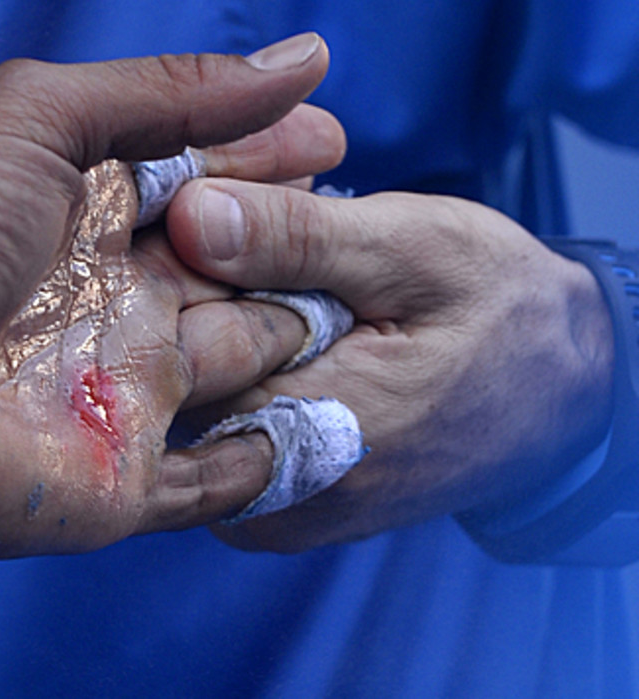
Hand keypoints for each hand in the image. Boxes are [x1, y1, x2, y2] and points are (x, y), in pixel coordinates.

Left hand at [0, 34, 346, 556]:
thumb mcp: (41, 120)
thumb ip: (168, 92)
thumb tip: (306, 59)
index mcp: (110, 217)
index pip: (224, 186)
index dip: (278, 163)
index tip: (334, 141)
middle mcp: (132, 300)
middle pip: (253, 275)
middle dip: (303, 250)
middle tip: (338, 224)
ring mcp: (136, 390)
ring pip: (258, 365)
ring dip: (301, 343)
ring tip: (357, 319)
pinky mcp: (131, 476)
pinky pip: (226, 474)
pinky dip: (271, 453)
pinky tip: (331, 427)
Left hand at [166, 181, 613, 550]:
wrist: (557, 394)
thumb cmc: (497, 311)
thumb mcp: (412, 250)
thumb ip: (297, 239)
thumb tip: (190, 214)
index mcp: (292, 429)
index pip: (165, 344)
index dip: (171, 266)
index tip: (199, 210)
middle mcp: (257, 490)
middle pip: (160, 377)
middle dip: (184, 293)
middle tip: (233, 234)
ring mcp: (252, 509)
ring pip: (175, 398)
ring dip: (203, 325)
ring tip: (266, 278)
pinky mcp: (254, 507)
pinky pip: (202, 423)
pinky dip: (220, 363)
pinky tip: (265, 318)